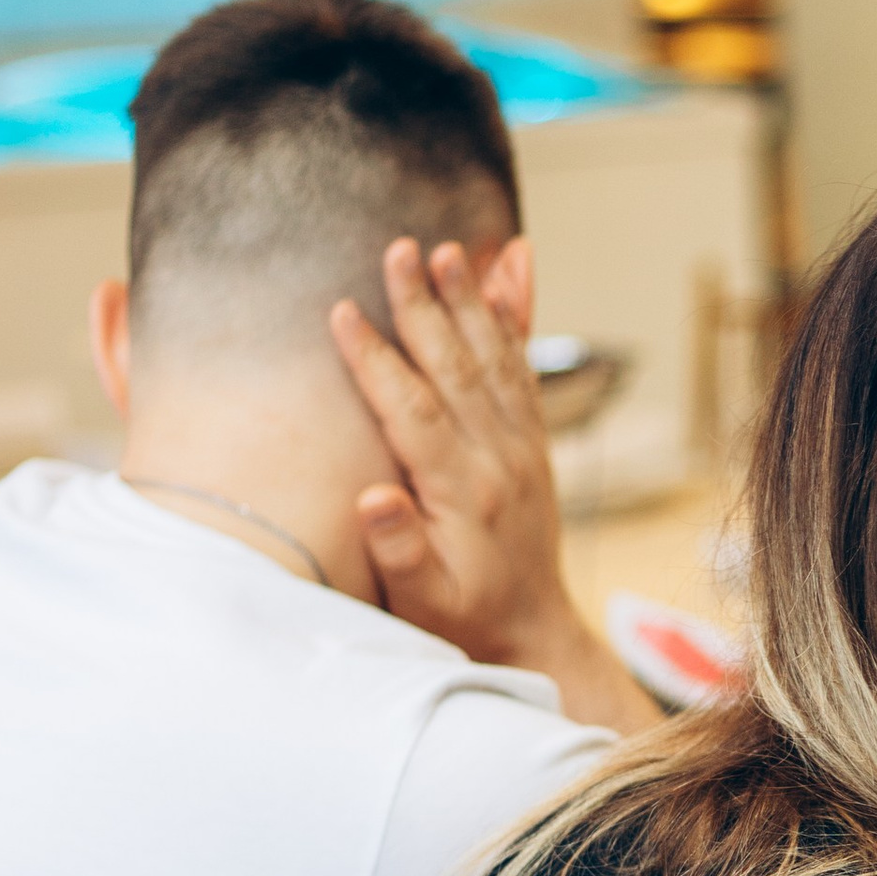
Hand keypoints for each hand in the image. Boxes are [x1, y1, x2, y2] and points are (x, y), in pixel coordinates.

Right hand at [330, 240, 656, 736]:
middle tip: (400, 249)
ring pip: (493, 357)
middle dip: (425, 306)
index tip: (344, 311)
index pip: (413, 412)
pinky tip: (513, 267)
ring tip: (448, 249)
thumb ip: (399, 550)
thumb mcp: (424, 600)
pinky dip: (517, 315)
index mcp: (462, 491)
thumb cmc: (463, 613)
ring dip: (470, 299)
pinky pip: (523, 365)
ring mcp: (521, 442)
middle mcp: (498, 457)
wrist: (532, 626)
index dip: (376, 360)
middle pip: (456, 367)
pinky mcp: (532, 436)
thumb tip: (372, 499)